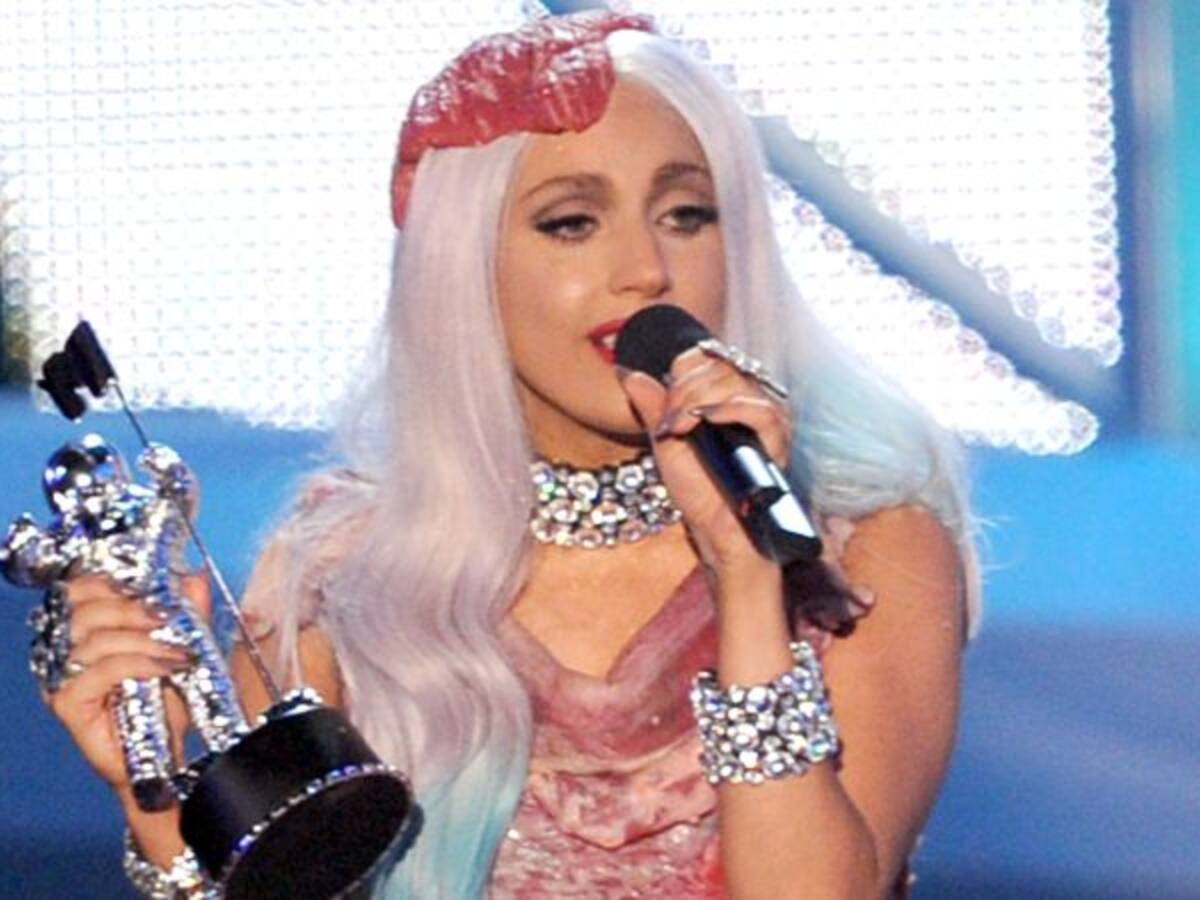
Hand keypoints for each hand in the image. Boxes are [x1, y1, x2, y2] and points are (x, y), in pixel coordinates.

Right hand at [44, 573, 208, 792]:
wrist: (164, 751)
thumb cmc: (165, 700)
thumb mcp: (182, 645)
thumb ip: (189, 611)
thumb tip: (195, 578)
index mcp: (85, 627)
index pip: (80, 588)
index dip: (111, 582)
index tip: (150, 588)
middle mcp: (64, 649)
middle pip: (84, 609)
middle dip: (131, 608)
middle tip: (168, 617)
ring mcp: (62, 676)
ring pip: (95, 640)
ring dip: (142, 640)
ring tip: (175, 650)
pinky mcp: (68, 703)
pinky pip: (100, 671)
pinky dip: (137, 664)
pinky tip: (165, 668)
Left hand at [619, 347, 793, 573]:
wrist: (718, 532)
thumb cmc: (698, 492)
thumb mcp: (666, 444)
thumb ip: (652, 406)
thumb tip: (628, 372)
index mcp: (726, 396)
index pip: (708, 356)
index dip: (682, 369)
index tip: (665, 404)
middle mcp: (750, 400)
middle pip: (721, 364)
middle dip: (684, 387)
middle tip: (669, 422)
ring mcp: (767, 417)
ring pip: (737, 380)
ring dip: (698, 398)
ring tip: (680, 428)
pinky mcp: (778, 439)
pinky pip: (760, 409)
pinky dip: (728, 409)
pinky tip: (704, 420)